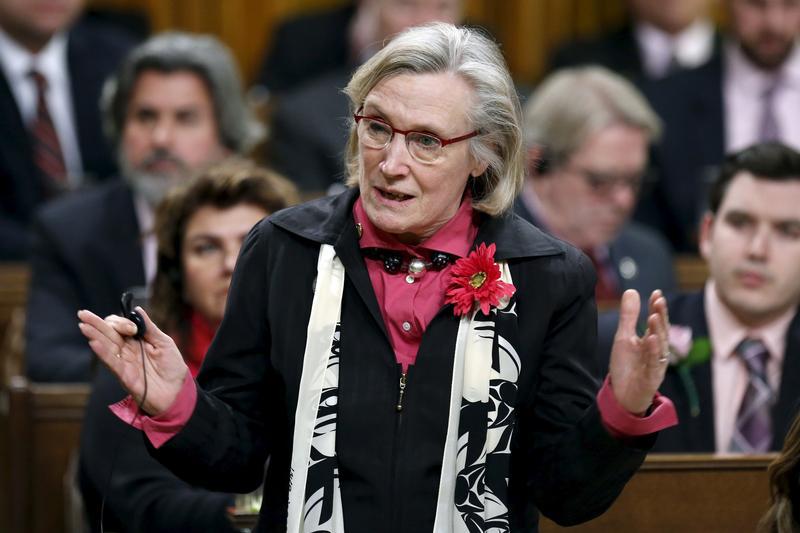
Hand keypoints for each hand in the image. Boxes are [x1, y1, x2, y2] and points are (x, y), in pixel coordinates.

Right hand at [77, 307, 187, 415]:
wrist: (177, 391)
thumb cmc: (172, 367)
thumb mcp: (164, 342)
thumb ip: (149, 327)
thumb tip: (137, 309)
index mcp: (135, 342)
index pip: (119, 327)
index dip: (121, 323)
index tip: (133, 328)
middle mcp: (127, 351)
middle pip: (108, 334)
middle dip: (96, 324)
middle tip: (83, 313)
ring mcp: (124, 363)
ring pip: (106, 346)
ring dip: (94, 335)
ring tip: (83, 325)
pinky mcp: (125, 375)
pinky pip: (112, 363)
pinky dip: (103, 353)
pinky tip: (93, 343)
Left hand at [608, 289, 669, 414]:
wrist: (621, 396)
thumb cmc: (626, 366)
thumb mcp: (624, 337)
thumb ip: (629, 316)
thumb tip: (632, 290)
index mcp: (651, 341)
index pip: (656, 321)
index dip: (657, 308)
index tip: (656, 293)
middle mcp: (657, 352)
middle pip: (661, 331)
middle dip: (660, 316)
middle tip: (658, 300)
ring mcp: (656, 365)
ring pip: (660, 347)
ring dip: (658, 331)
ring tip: (654, 316)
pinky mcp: (651, 379)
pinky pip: (654, 364)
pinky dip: (653, 352)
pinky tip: (651, 340)